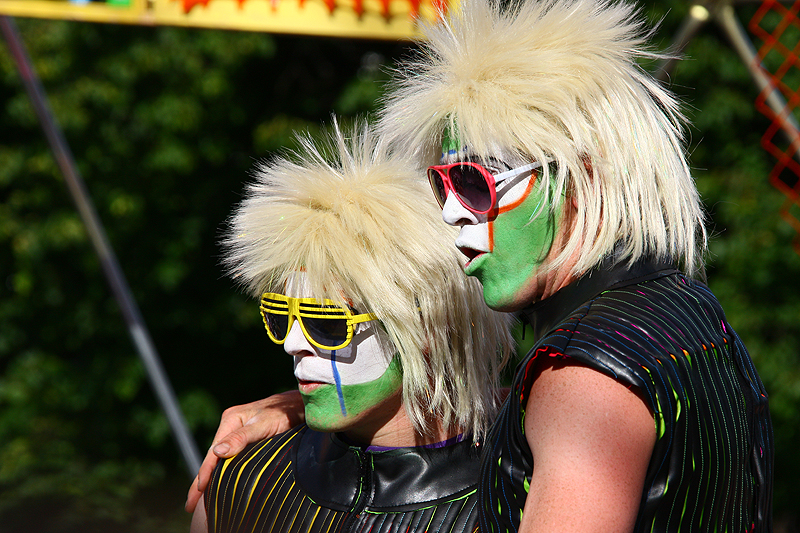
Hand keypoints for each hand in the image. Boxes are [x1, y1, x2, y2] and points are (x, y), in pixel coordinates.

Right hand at [185, 389, 303, 512]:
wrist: (300, 404)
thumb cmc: (284, 412)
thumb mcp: (264, 425)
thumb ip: (242, 437)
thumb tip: (218, 453)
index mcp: (230, 419)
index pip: (213, 453)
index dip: (204, 474)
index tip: (197, 493)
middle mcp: (231, 424)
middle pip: (213, 457)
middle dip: (201, 481)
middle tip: (190, 505)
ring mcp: (238, 430)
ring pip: (221, 458)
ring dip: (211, 477)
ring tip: (200, 500)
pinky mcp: (247, 436)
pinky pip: (230, 456)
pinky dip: (222, 471)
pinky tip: (219, 482)